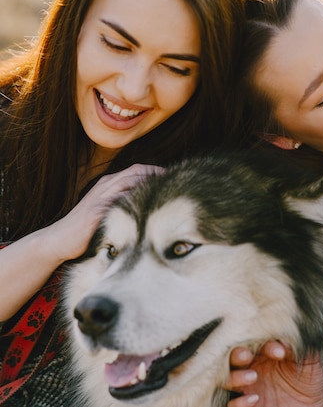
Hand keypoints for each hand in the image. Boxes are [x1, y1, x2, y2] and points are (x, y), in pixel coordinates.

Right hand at [45, 164, 162, 261]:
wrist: (61, 239)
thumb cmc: (87, 227)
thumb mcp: (107, 209)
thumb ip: (124, 201)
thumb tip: (148, 203)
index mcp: (108, 184)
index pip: (137, 170)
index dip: (155, 171)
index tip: (172, 177)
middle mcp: (105, 186)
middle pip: (136, 172)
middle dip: (156, 174)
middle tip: (175, 180)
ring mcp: (101, 197)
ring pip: (129, 182)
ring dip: (149, 184)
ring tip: (168, 189)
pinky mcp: (97, 211)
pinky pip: (118, 201)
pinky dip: (135, 200)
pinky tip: (149, 206)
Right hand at [225, 342, 322, 406]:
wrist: (316, 402)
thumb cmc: (310, 376)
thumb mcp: (310, 361)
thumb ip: (301, 348)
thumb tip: (292, 336)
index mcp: (263, 351)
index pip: (255, 341)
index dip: (264, 344)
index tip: (280, 351)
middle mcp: (251, 366)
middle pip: (232, 356)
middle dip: (237, 354)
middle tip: (246, 356)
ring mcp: (246, 386)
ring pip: (227, 379)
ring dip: (235, 377)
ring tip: (253, 377)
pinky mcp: (247, 405)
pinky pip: (231, 404)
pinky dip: (238, 402)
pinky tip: (254, 398)